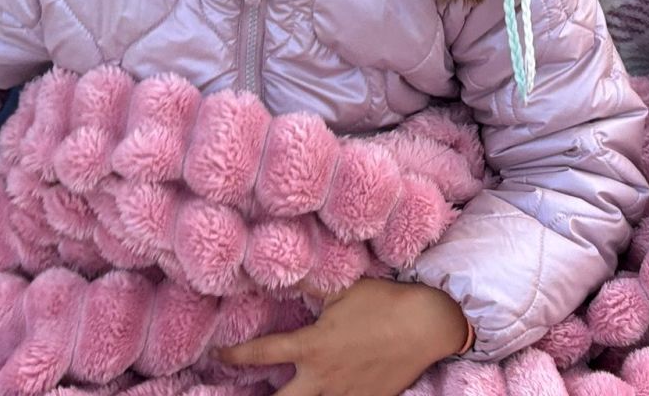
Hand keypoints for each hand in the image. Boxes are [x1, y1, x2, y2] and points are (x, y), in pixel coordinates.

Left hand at [220, 277, 469, 395]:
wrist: (428, 327)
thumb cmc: (384, 302)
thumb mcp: (344, 288)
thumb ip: (310, 282)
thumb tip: (281, 265)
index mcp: (312, 348)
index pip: (261, 354)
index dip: (235, 355)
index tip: (220, 354)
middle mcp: (322, 378)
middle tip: (241, 393)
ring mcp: (343, 395)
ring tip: (281, 391)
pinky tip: (319, 390)